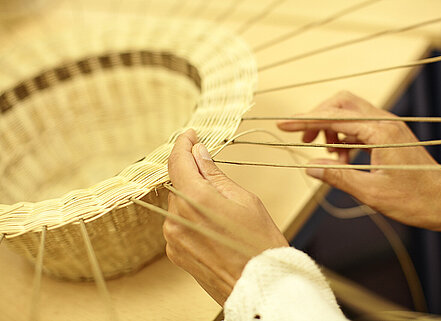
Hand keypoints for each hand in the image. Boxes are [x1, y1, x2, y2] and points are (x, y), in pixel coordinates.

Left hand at [165, 129, 288, 304]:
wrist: (260, 285)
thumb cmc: (260, 243)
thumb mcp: (244, 200)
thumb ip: (215, 174)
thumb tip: (199, 153)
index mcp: (195, 199)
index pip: (178, 161)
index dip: (183, 144)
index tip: (190, 136)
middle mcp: (177, 218)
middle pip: (177, 182)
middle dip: (193, 173)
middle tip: (212, 170)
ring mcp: (173, 237)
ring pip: (178, 203)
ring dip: (192, 196)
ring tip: (220, 208)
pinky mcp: (175, 252)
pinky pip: (178, 223)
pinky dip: (191, 216)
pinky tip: (213, 225)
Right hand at [278, 91, 440, 233]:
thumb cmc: (413, 200)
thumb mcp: (370, 192)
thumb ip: (337, 176)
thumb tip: (309, 167)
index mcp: (381, 132)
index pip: (334, 117)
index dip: (306, 121)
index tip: (283, 125)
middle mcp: (385, 122)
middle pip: (342, 104)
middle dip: (318, 118)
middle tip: (306, 142)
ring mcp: (388, 126)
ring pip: (349, 113)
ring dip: (332, 129)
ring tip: (330, 157)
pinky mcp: (389, 134)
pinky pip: (359, 125)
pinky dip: (344, 137)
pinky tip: (342, 157)